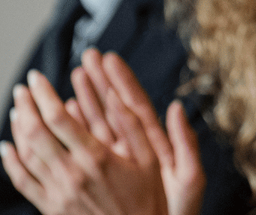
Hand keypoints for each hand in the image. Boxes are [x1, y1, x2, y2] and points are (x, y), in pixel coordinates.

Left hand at [0, 50, 204, 214]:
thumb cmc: (147, 200)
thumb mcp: (150, 160)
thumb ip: (132, 125)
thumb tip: (114, 93)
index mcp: (96, 158)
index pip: (58, 118)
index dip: (43, 93)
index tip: (38, 78)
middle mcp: (72, 174)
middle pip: (35, 132)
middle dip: (26, 104)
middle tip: (23, 87)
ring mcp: (58, 193)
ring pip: (25, 155)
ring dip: (18, 128)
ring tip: (18, 108)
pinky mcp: (51, 207)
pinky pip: (22, 182)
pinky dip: (10, 162)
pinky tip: (7, 147)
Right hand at [78, 51, 204, 214]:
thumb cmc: (176, 212)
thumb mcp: (188, 178)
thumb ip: (184, 144)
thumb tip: (176, 108)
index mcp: (156, 146)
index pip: (136, 107)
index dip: (123, 82)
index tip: (110, 58)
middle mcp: (136, 149)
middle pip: (115, 108)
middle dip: (101, 81)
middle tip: (89, 56)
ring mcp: (118, 160)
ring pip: (98, 123)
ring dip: (88, 98)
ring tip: (76, 73)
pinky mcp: (106, 173)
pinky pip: (88, 146)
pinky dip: (77, 127)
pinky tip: (67, 110)